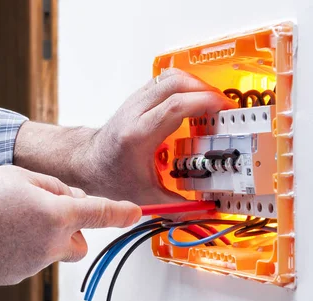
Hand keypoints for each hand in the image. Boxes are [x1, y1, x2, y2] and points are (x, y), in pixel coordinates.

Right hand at [0, 165, 139, 285]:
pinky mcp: (14, 277)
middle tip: (42, 212)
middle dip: (70, 229)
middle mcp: (50, 244)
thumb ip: (52, 186)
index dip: (121, 212)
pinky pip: (28, 260)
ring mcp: (32, 265)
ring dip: (41, 237)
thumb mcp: (16, 176)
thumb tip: (69, 200)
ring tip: (5, 221)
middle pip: (78, 242)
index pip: (100, 214)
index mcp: (55, 215)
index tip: (135, 213)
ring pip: (51, 250)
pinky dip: (21, 249)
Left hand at [83, 68, 237, 203]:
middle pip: (175, 84)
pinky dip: (185, 86)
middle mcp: (135, 112)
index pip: (175, 106)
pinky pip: (165, 81)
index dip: (205, 102)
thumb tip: (205, 211)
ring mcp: (135, 101)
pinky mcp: (139, 98)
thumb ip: (176, 206)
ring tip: (213, 103)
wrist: (87, 164)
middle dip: (206, 91)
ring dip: (196, 85)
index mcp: (137, 134)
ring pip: (170, 77)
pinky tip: (195, 102)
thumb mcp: (144, 196)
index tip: (226, 111)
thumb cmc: (110, 176)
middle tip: (225, 108)